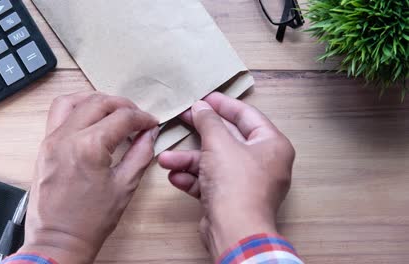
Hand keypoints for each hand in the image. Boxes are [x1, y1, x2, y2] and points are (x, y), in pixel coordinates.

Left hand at [19, 92, 158, 262]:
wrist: (58, 240)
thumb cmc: (90, 220)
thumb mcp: (125, 186)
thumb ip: (141, 154)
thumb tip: (149, 134)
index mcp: (90, 146)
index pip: (123, 117)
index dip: (143, 118)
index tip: (151, 123)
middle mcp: (67, 137)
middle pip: (100, 102)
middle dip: (124, 105)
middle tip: (137, 116)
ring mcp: (52, 140)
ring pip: (74, 100)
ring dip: (97, 99)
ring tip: (112, 110)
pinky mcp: (44, 146)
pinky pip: (57, 113)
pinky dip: (75, 107)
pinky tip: (88, 116)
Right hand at [158, 92, 294, 259]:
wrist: (234, 231)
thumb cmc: (236, 183)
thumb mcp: (219, 143)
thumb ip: (208, 121)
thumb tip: (201, 107)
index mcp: (271, 144)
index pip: (248, 115)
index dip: (224, 104)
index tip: (205, 97)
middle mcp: (263, 163)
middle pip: (228, 139)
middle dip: (201, 132)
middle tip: (183, 117)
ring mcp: (246, 183)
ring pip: (214, 163)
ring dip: (189, 161)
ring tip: (165, 158)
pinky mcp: (231, 199)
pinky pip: (211, 182)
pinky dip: (193, 179)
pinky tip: (175, 176)